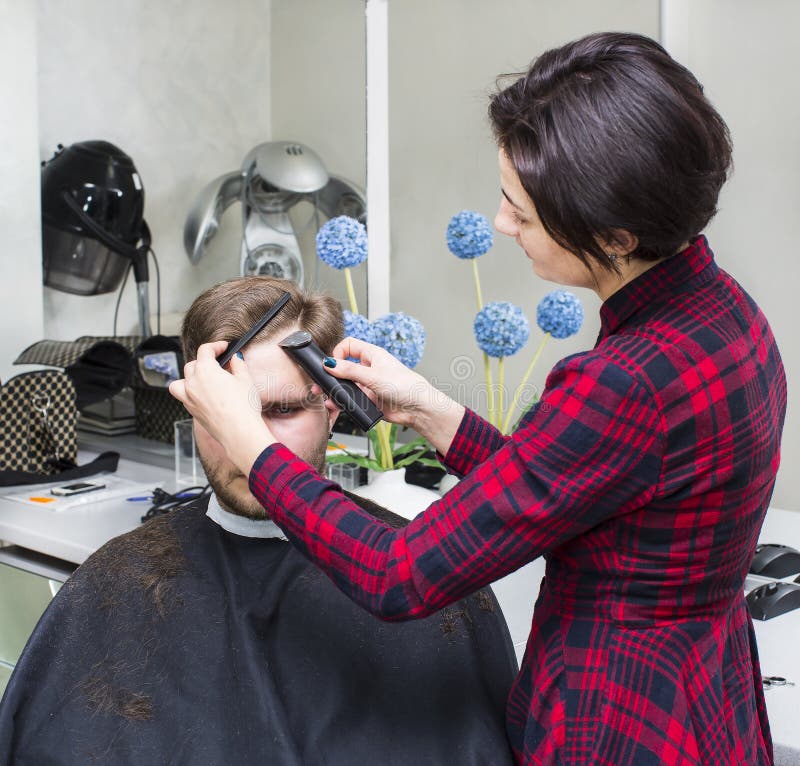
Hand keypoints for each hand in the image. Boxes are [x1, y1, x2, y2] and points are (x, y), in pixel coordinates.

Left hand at [168, 341, 274, 474]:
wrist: (239, 431)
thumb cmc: (243, 407)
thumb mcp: (245, 380)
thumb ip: (238, 365)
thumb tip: (236, 358)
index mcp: (205, 370)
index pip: (205, 350)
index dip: (216, 346)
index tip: (223, 347)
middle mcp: (193, 382)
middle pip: (192, 364)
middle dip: (204, 361)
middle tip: (219, 364)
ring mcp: (189, 398)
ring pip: (180, 382)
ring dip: (189, 377)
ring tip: (202, 379)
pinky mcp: (191, 411)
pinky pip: (183, 397)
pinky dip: (190, 393)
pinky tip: (203, 395)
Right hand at [326, 337, 464, 453]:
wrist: (417, 408)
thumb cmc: (405, 386)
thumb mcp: (374, 376)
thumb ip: (350, 371)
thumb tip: (329, 364)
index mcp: (372, 355)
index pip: (349, 345)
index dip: (338, 352)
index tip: (331, 364)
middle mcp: (368, 368)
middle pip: (343, 366)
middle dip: (331, 374)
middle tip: (321, 382)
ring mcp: (367, 384)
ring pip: (345, 384)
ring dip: (335, 390)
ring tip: (327, 396)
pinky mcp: (367, 399)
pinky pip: (350, 399)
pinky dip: (342, 402)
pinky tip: (337, 405)